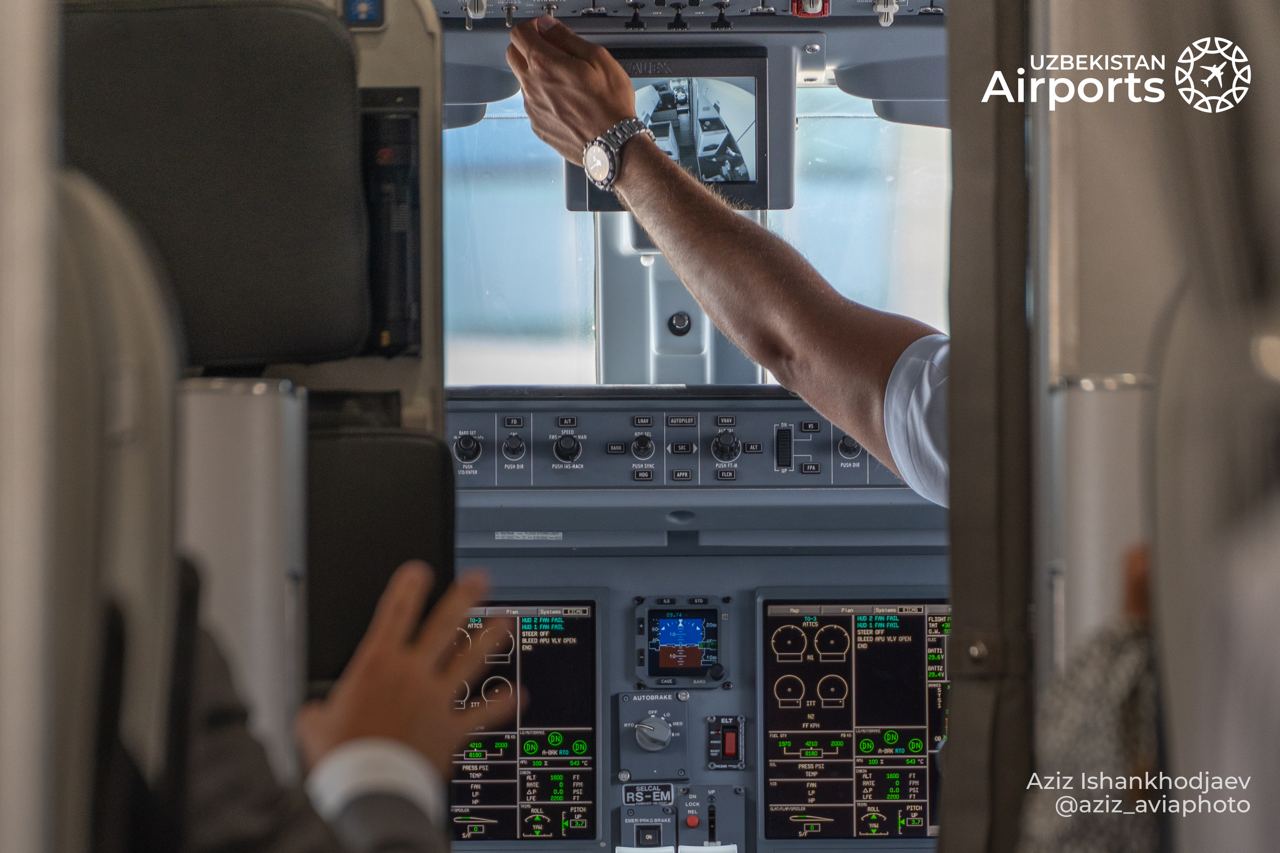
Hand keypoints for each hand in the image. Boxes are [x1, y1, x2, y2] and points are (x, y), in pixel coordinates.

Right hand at [296, 561, 517, 777]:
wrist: (369, 789)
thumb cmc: (341, 757)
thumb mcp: (315, 725)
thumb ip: (321, 710)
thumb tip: (315, 713)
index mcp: (377, 665)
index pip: (396, 613)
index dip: (409, 586)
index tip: (421, 571)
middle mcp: (412, 674)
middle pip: (444, 625)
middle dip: (463, 597)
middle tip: (480, 578)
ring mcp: (436, 699)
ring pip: (471, 660)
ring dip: (490, 639)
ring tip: (506, 622)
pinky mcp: (453, 728)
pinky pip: (485, 712)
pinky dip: (503, 703)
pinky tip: (519, 693)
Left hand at [506, 17, 636, 162]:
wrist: (613, 144)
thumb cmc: (610, 105)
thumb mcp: (598, 58)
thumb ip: (567, 38)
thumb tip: (548, 27)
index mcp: (545, 65)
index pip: (518, 34)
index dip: (531, 27)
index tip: (543, 30)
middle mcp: (532, 86)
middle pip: (513, 55)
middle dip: (527, 47)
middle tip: (550, 50)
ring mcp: (532, 108)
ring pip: (524, 80)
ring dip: (537, 74)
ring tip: (566, 81)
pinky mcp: (537, 125)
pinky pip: (533, 103)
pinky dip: (544, 97)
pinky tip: (567, 102)